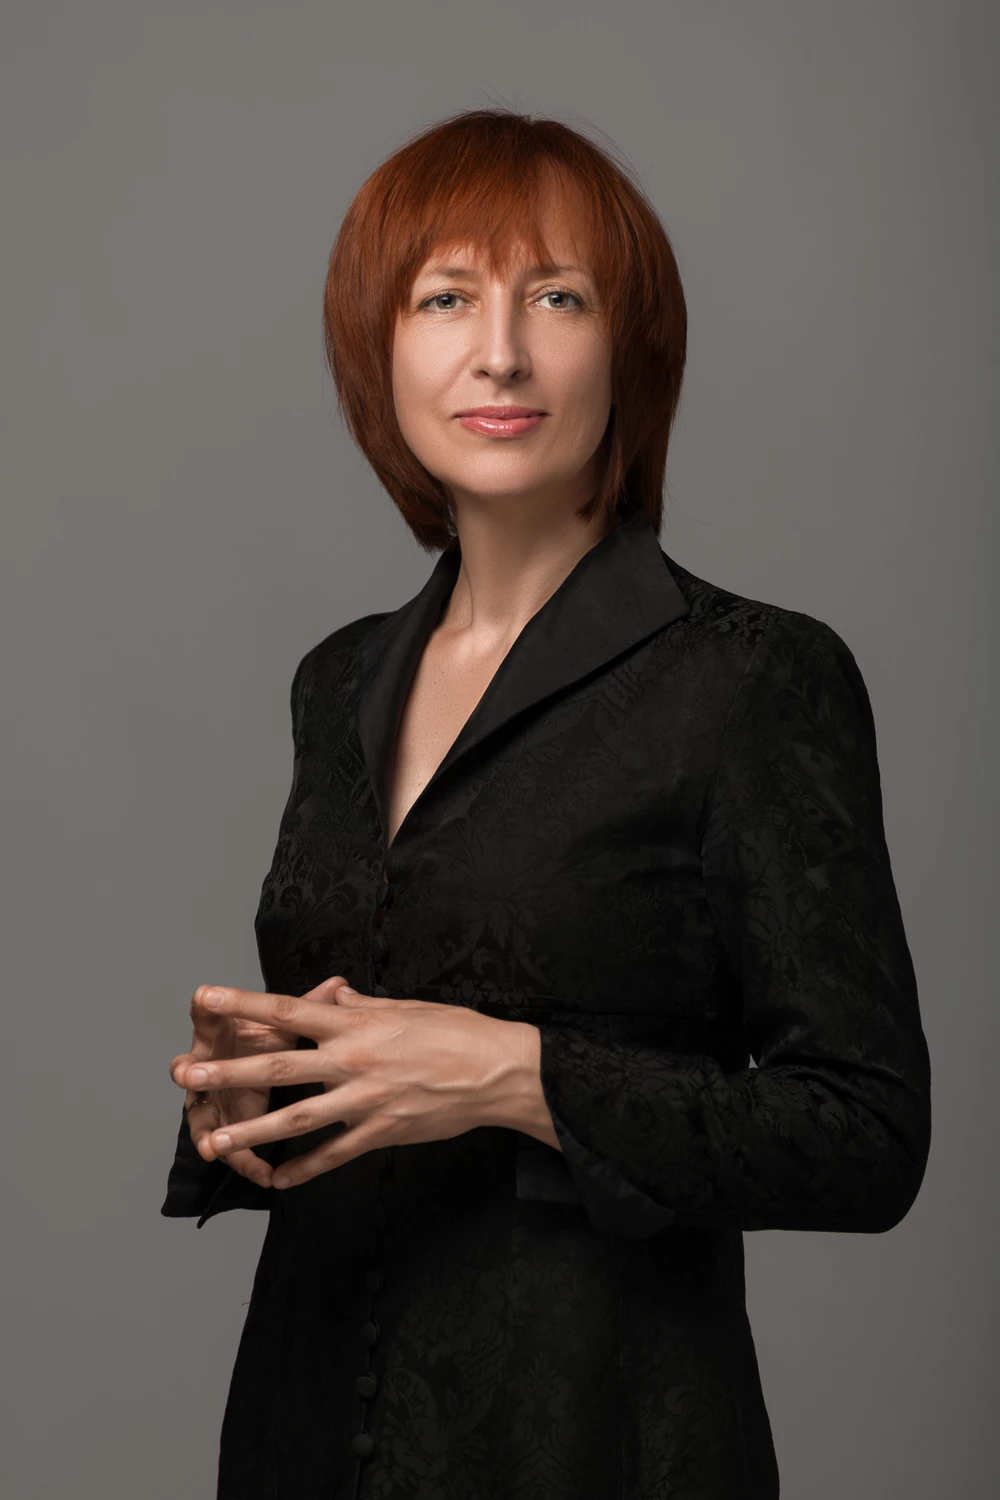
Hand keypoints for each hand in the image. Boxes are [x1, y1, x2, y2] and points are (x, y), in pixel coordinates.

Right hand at [169, 976, 344, 1187]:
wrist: (249, 1063)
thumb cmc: (260, 1036)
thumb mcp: (283, 1023)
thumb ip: (308, 1007)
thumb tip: (339, 985)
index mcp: (217, 1033)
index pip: (207, 1014)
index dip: (205, 1006)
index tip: (205, 996)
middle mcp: (206, 1065)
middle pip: (189, 1067)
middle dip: (188, 1070)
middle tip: (187, 1073)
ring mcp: (209, 1098)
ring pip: (200, 1117)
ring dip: (203, 1131)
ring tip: (208, 1146)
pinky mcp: (222, 1126)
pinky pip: (230, 1148)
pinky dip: (244, 1161)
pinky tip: (264, 1175)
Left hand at [172, 979, 552, 1188]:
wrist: (497, 1072)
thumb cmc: (456, 1031)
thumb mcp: (407, 1006)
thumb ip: (364, 1006)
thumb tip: (337, 997)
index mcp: (356, 1024)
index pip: (289, 1011)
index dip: (245, 1004)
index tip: (207, 996)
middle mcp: (353, 1061)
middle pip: (280, 1068)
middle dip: (230, 1072)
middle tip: (189, 1074)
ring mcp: (365, 1101)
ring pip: (298, 1120)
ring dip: (254, 1131)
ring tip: (216, 1140)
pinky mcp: (381, 1132)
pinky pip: (334, 1154)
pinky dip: (304, 1169)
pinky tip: (277, 1180)